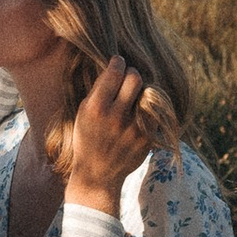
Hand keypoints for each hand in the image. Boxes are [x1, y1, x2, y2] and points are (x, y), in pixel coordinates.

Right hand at [66, 56, 150, 208]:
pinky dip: (147, 109)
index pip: (115, 72)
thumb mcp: (83, 112)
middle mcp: (116, 116)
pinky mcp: (147, 138)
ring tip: (133, 97)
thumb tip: (115, 67)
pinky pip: (153, 112)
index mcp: (96, 108)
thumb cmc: (87, 139)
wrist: (97, 174)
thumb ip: (99, 91)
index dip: (118, 62)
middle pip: (135, 78)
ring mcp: (134, 128)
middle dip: (131, 73)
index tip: (118, 62)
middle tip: (128, 78)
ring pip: (147, 93)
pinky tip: (139, 112)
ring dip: (140, 92)